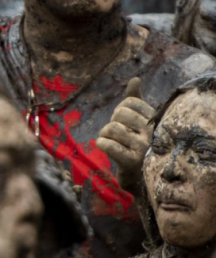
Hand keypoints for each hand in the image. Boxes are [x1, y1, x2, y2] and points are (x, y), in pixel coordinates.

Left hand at [94, 77, 152, 191]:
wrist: (142, 178)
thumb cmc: (140, 146)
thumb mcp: (140, 121)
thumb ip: (136, 100)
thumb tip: (135, 79)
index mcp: (156, 121)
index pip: (130, 102)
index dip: (121, 109)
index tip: (125, 121)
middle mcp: (153, 134)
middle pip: (119, 114)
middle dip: (112, 121)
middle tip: (117, 134)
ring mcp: (143, 148)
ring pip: (111, 128)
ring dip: (104, 134)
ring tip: (111, 141)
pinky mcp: (131, 162)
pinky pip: (108, 145)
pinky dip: (101, 143)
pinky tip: (104, 147)